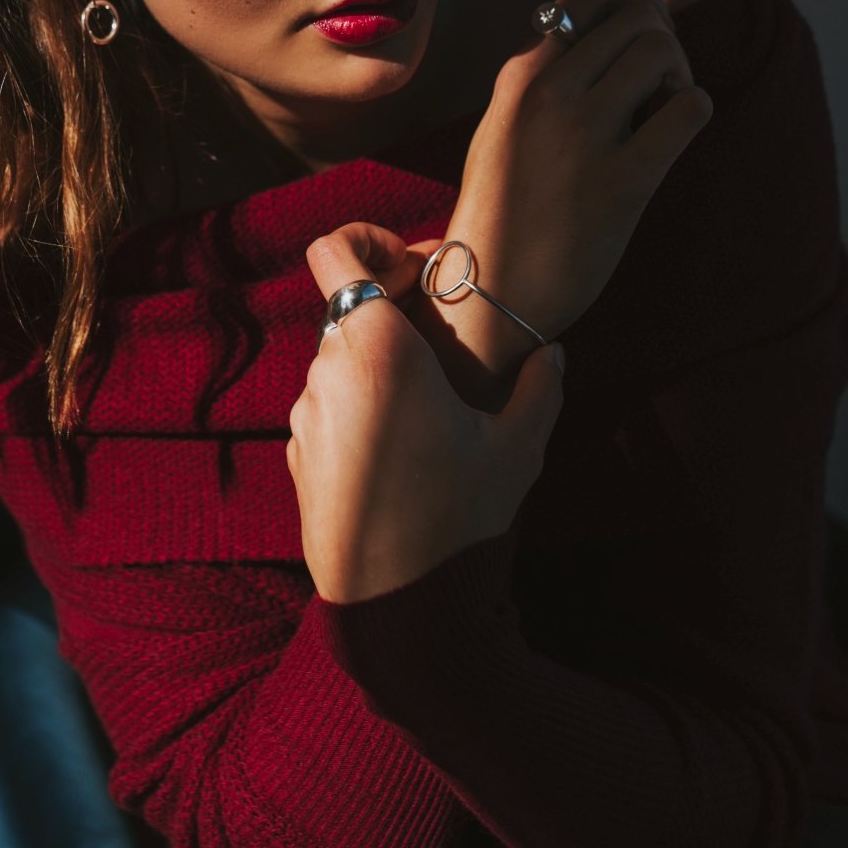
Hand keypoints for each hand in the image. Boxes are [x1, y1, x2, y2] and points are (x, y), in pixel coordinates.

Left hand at [289, 227, 565, 602]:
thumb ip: (537, 390)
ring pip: (342, 363)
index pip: (334, 252)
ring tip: (434, 414)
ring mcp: (306, 415)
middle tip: (445, 349)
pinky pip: (332, 409)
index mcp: (377, 348)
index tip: (412, 270)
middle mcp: (328, 371)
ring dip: (381, 371)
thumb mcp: (517, 449)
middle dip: (394, 317)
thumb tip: (550, 356)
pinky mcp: (297, 455)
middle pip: (350, 310)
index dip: (367, 242)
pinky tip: (407, 455)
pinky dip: (363, 413)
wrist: (397, 605)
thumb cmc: (458, 517)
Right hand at [405, 0, 713, 408]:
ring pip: (661, 50)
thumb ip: (543, 78)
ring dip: (679, 74)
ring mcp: (582, 135)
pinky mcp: (621, 181)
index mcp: (519, 74)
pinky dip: (695, 112)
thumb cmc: (501, 211)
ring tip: (664, 112)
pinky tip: (675, 137)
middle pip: (638, 17)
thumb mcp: (503, 125)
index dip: (632, 5)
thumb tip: (604, 35)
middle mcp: (548, 92)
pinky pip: (688, 109)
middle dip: (665, 42)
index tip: (639, 40)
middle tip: (660, 86)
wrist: (490, 289)